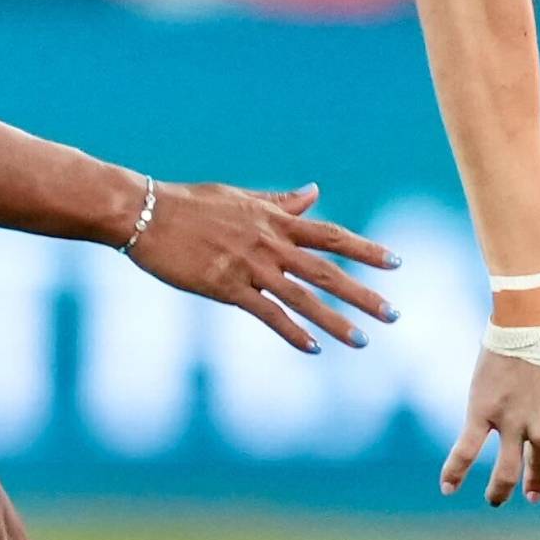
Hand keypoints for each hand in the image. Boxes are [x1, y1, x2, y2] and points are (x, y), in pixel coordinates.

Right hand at [127, 181, 398, 350]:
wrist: (144, 213)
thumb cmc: (190, 203)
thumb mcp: (241, 197)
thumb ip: (280, 200)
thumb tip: (314, 191)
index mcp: (275, 220)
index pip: (331, 235)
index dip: (366, 250)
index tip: (395, 263)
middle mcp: (270, 243)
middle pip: (327, 271)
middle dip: (363, 294)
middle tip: (393, 314)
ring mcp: (250, 266)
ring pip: (303, 297)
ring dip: (335, 321)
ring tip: (363, 341)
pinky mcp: (226, 287)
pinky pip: (267, 313)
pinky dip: (291, 332)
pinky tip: (313, 348)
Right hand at [440, 336, 539, 506]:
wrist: (537, 315)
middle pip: (539, 469)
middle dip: (536, 486)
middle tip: (532, 495)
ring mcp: (513, 425)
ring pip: (505, 473)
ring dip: (500, 491)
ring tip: (497, 500)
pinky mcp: (482, 412)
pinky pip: (465, 450)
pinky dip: (454, 472)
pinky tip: (448, 488)